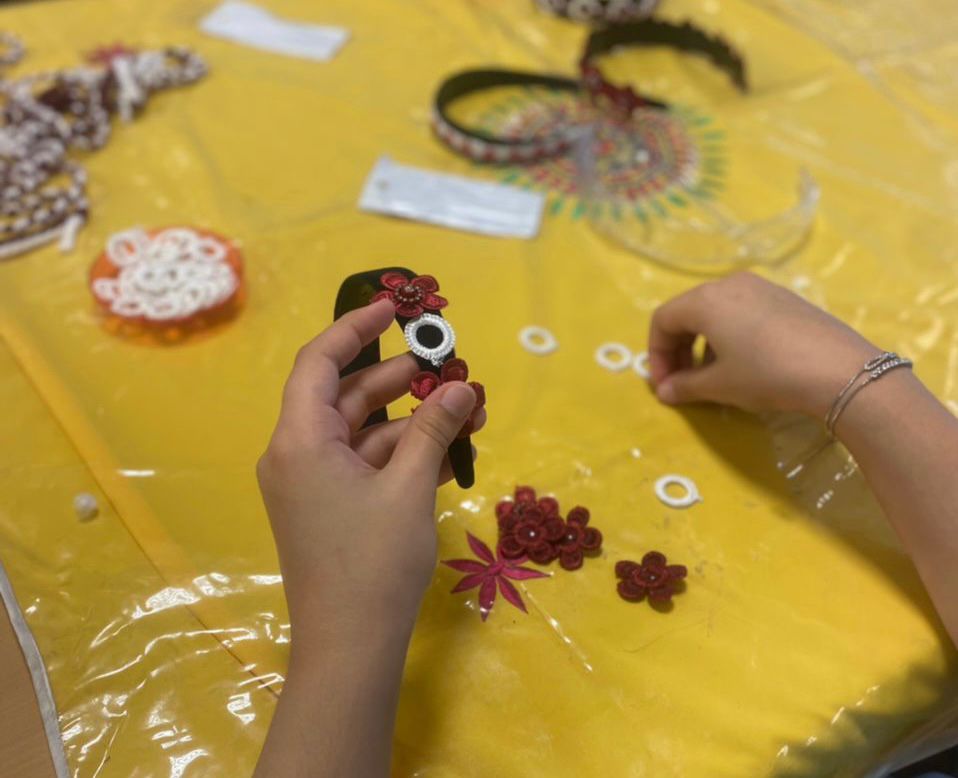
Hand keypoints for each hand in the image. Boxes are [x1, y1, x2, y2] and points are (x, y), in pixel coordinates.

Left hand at [257, 299, 483, 654]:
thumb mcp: (409, 489)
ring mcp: (312, 483)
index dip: (355, 328)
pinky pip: (366, 462)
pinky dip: (403, 452)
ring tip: (466, 412)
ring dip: (412, 419)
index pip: (320, 362)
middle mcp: (297, 454)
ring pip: (363, 430)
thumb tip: (462, 387)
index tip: (395, 308)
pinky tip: (448, 451)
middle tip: (450, 367)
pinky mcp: (330, 506)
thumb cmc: (373, 564)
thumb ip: (433, 429)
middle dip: (401, 378)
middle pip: (348, 395)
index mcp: (300, 440)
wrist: (349, 648)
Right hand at [648, 272, 876, 416]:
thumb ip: (684, 386)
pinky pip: (742, 311)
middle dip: (678, 349)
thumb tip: (665, 391)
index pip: (663, 320)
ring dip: (702, 344)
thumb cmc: (767, 374)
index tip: (664, 386)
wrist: (839, 370)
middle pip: (687, 312)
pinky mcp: (784, 297)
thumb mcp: (720, 385)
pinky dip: (729, 335)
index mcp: (706, 300)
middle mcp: (729, 284)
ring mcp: (760, 287)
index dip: (656, 355)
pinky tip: (744, 363)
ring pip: (715, 312)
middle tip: (682, 383)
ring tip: (712, 377)